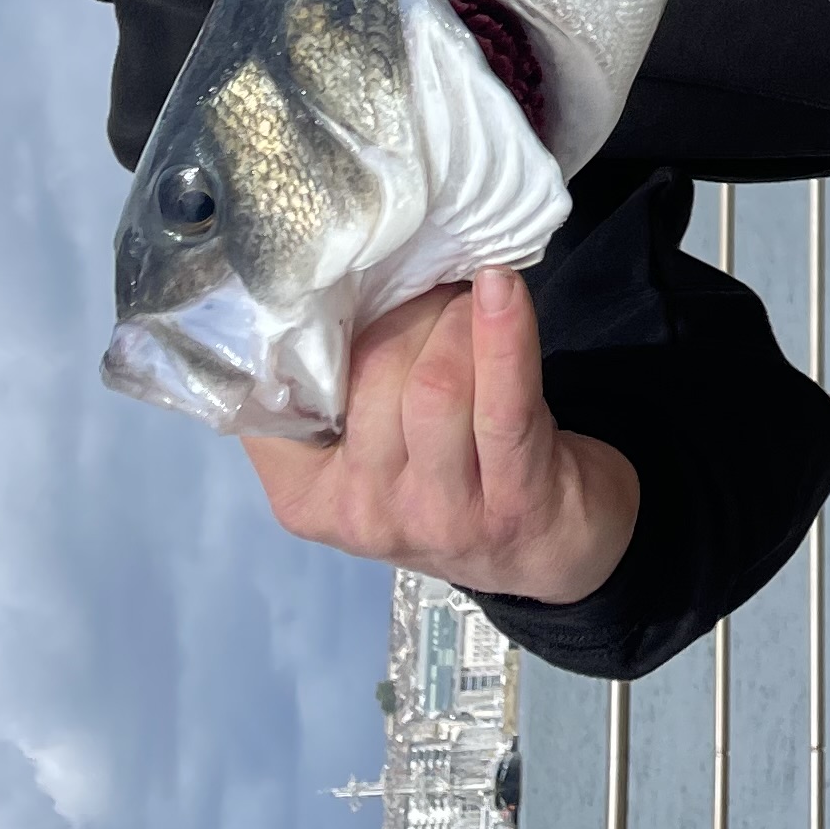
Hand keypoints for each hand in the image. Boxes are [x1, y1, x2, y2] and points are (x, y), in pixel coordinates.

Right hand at [241, 267, 640, 603]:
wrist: (547, 546)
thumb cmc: (448, 473)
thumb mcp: (367, 447)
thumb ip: (336, 388)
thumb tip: (330, 282)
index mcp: (307, 495)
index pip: (282, 395)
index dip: (317, 323)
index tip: (346, 282)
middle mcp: (363, 513)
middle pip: (373, 373)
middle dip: (412, 312)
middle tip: (440, 295)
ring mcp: (436, 516)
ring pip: (434, 383)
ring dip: (459, 321)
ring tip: (477, 304)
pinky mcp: (511, 501)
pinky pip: (503, 401)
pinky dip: (504, 333)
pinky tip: (504, 288)